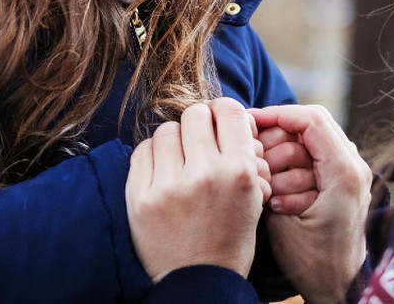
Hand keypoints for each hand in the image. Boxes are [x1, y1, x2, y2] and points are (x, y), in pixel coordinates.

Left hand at [126, 97, 271, 281]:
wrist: (198, 281)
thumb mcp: (253, 196)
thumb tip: (229, 115)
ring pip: (167, 130)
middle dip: (199, 124)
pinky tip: (161, 171)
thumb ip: (244, 154)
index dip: (224, 112)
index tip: (219, 122)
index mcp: (238, 172)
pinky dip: (152, 155)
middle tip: (199, 141)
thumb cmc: (230, 236)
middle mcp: (204, 174)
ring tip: (179, 160)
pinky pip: (142, 151)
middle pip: (195, 114)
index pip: (229, 111)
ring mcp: (168, 185)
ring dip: (175, 139)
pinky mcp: (140, 197)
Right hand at [250, 105, 371, 303]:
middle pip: (310, 124)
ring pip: (311, 140)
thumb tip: (250, 144)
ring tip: (266, 181)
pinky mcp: (345, 181)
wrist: (340, 288)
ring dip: (284, 154)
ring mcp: (352, 172)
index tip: (248, 123)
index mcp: (344, 171)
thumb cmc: (312, 261)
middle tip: (253, 157)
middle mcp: (354, 165)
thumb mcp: (281, 219)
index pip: (310, 119)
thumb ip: (269, 177)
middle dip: (277, 137)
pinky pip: (316, 157)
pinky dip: (293, 166)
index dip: (276, 115)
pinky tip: (277, 188)